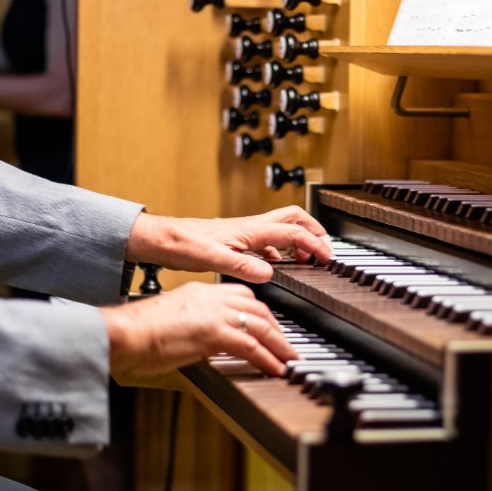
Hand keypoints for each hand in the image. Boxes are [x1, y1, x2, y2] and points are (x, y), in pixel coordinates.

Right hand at [101, 282, 296, 380]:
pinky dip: (267, 358)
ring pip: (259, 324)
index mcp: (200, 291)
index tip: (268, 325)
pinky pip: (250, 345)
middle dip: (276, 326)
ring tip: (289, 358)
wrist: (123, 332)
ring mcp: (214, 314)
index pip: (241, 295)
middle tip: (285, 344)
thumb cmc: (137, 332)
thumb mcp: (173, 319)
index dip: (259, 311)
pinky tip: (275, 368)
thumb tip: (204, 342)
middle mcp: (211, 298)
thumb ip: (194, 324)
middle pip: (256, 307)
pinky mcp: (213, 333)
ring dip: (278, 344)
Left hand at [126, 205, 331, 282]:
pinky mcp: (237, 240)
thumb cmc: (183, 245)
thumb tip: (269, 273)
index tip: (327, 257)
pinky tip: (277, 265)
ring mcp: (245, 232)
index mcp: (250, 230)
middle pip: (294, 218)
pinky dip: (281, 251)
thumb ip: (243, 266)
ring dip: (299, 240)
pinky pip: (268, 241)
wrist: (163, 239)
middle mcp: (251, 227)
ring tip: (306, 258)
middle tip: (324, 248)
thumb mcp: (213, 260)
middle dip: (314, 230)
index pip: (293, 234)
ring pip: (282, 228)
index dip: (314, 244)